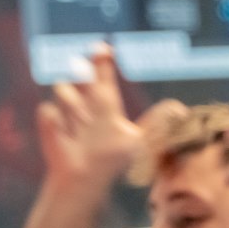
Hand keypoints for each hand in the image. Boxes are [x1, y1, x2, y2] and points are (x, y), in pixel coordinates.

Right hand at [34, 46, 168, 189]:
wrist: (86, 178)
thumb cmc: (113, 159)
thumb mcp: (139, 141)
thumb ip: (156, 123)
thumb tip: (180, 109)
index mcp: (104, 101)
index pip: (103, 75)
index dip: (103, 60)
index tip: (105, 48)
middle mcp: (83, 100)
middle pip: (79, 72)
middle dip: (83, 68)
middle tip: (88, 71)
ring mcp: (64, 110)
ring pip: (63, 88)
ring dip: (73, 104)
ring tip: (84, 124)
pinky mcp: (50, 122)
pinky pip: (48, 111)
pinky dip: (57, 120)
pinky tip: (67, 136)